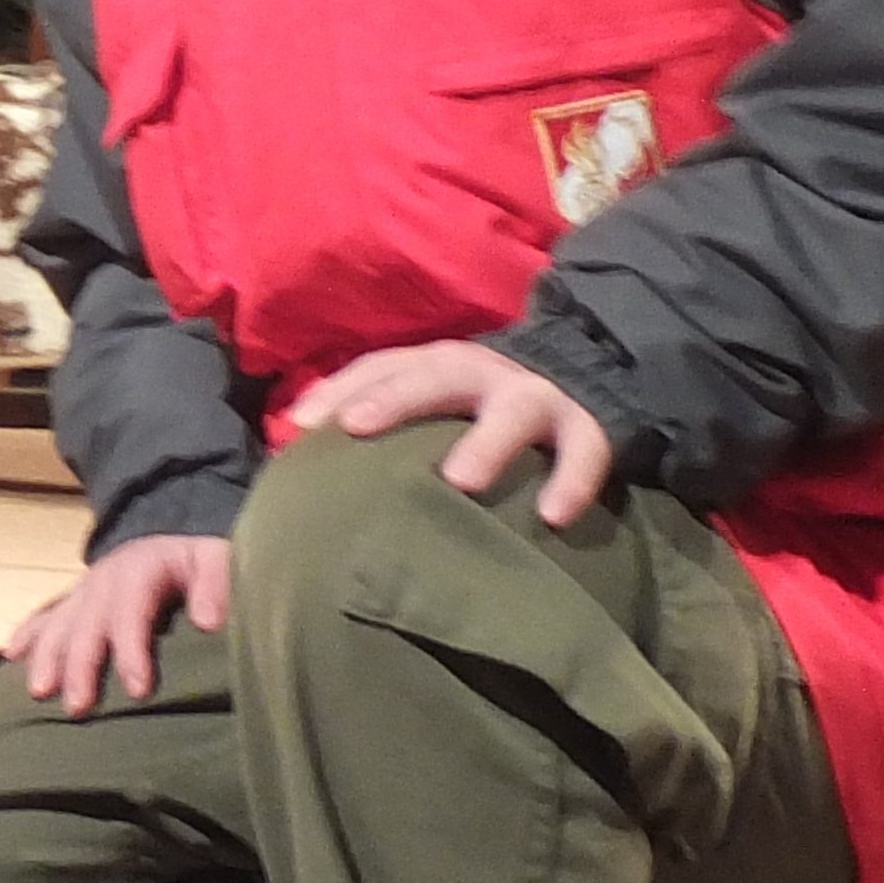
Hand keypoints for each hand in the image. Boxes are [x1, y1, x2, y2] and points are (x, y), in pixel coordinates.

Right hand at [4, 533, 230, 713]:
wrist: (176, 544)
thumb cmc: (199, 563)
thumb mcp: (218, 560)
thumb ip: (217, 585)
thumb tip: (208, 622)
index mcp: (139, 567)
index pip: (130, 611)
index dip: (131, 651)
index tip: (138, 691)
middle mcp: (104, 578)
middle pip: (86, 623)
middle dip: (79, 666)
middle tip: (77, 707)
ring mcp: (84, 589)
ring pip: (58, 622)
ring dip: (46, 657)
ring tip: (39, 692)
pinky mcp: (75, 601)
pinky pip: (45, 616)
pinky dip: (28, 634)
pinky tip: (11, 654)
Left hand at [289, 339, 617, 527]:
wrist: (581, 387)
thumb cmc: (477, 414)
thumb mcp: (429, 406)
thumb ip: (375, 421)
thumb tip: (295, 454)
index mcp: (438, 364)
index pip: (382, 366)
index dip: (341, 389)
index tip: (303, 426)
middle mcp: (483, 373)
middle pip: (437, 374)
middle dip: (397, 398)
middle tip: (358, 427)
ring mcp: (537, 396)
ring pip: (514, 409)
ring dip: (487, 442)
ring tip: (461, 482)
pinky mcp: (588, 428)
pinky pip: (586, 452)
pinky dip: (573, 481)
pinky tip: (553, 517)